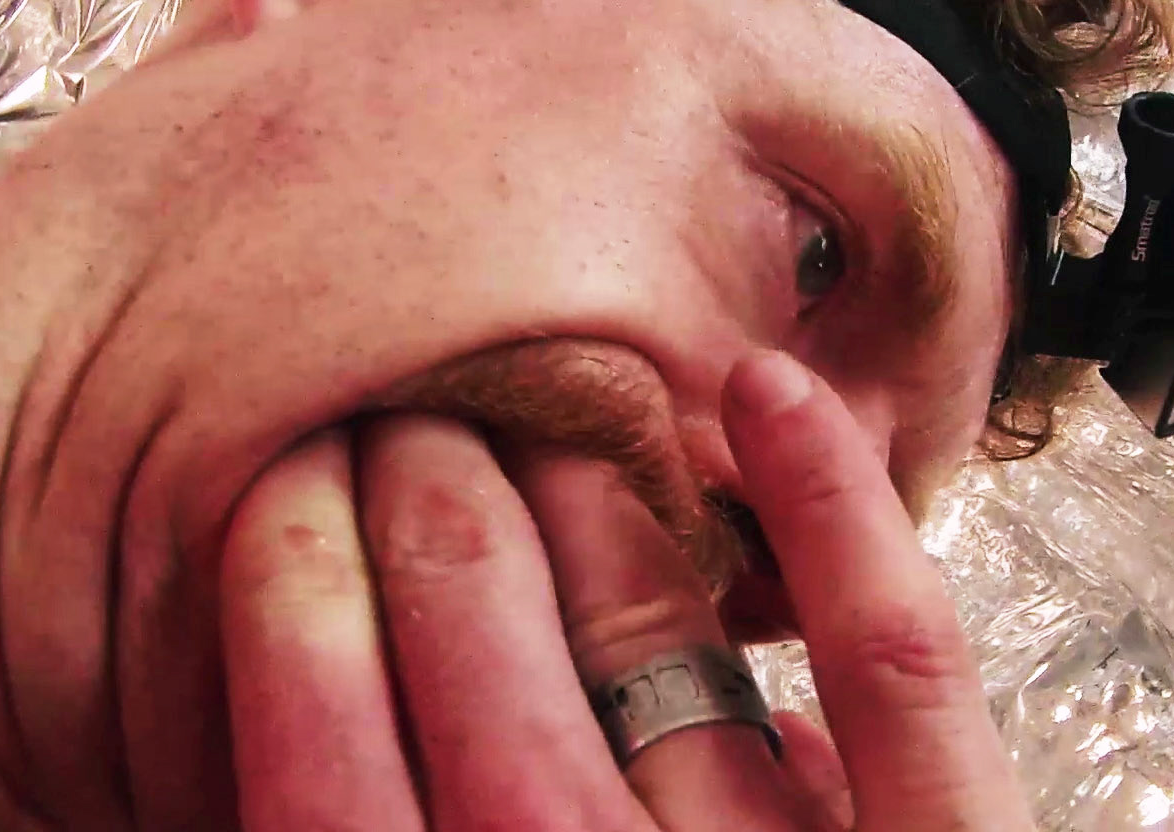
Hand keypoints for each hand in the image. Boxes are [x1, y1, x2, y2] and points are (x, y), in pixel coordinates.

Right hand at [216, 349, 1032, 829]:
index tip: (278, 502)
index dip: (288, 612)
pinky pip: (896, 676)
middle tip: (402, 427)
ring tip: (519, 413)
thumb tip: (333, 747)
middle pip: (478, 678)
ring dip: (574, 501)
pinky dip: (840, 521)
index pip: (325, 778)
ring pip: (650, 651)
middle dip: (420, 516)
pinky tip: (770, 394)